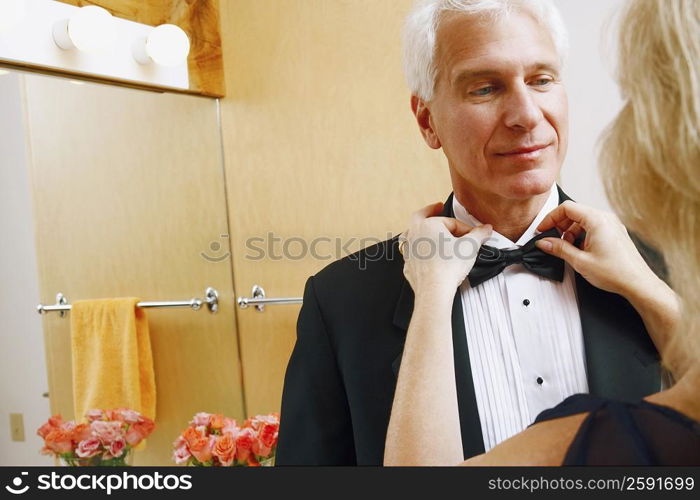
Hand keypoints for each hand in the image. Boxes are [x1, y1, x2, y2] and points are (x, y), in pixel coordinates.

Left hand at [401, 202, 492, 294]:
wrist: (434, 290)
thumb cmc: (448, 267)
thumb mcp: (470, 246)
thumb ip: (479, 234)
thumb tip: (486, 229)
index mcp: (428, 224)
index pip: (450, 222)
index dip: (465, 228)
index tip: (474, 234)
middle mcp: (414, 234)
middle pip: (420, 217)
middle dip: (430, 211)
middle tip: (437, 207)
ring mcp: (409, 250)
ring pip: (411, 234)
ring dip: (419, 229)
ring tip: (426, 228)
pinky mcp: (408, 265)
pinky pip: (412, 253)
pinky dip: (418, 250)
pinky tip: (424, 253)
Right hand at [535, 200, 658, 297]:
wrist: (638, 284)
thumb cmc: (616, 273)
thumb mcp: (580, 261)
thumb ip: (559, 249)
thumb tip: (545, 243)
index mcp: (597, 220)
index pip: (567, 208)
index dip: (550, 218)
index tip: (542, 230)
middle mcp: (606, 219)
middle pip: (575, 213)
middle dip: (559, 225)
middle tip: (550, 239)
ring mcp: (612, 226)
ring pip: (583, 221)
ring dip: (570, 232)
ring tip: (565, 248)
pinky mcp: (614, 234)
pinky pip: (593, 228)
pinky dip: (581, 235)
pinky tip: (578, 250)